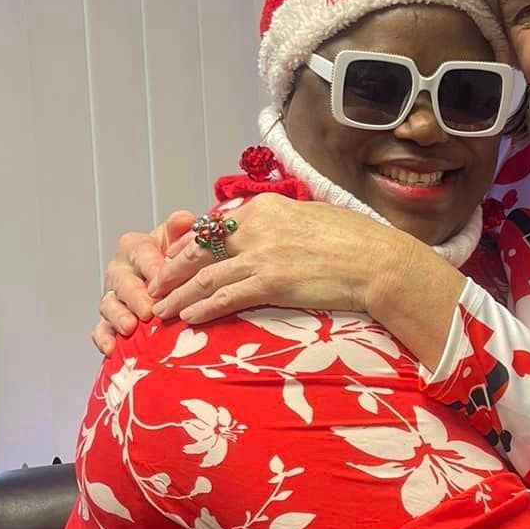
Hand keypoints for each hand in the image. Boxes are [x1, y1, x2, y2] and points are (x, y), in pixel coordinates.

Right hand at [94, 212, 194, 354]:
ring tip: (130, 328)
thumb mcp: (180, 239)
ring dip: (118, 317)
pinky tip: (111, 349)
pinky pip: (101, 330)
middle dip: (136, 296)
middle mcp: (120, 270)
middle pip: (123, 282)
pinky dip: (104, 339)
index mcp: (135, 247)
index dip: (152, 267)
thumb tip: (184, 220)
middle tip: (149, 310)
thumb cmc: (175, 258)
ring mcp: (113, 296)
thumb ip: (181, 230)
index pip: (142, 254)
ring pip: (109, 305)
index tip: (162, 279)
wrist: (170, 278)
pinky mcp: (109, 320)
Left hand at [148, 190, 399, 325]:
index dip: (188, 245)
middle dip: (172, 270)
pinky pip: (226, 297)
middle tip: (154, 286)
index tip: (173, 258)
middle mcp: (255, 230)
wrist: (375, 261)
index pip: (213, 227)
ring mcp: (261, 256)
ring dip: (179, 295)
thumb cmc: (354, 241)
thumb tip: (275, 231)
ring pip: (205, 277)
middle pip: (200, 251)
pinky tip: (188, 318)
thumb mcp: (312, 217)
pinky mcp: (270, 283)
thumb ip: (283, 224)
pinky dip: (202, 308)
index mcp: (263, 210)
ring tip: (160, 310)